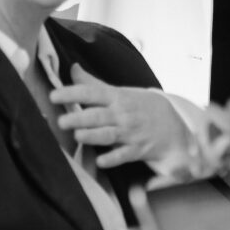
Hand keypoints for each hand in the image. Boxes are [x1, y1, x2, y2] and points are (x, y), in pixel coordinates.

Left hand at [53, 64, 189, 168]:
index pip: (92, 92)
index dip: (72, 93)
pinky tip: (101, 161)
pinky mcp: (137, 150)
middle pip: (98, 115)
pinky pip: (124, 155)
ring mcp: (131, 133)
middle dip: (80, 118)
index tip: (54, 95)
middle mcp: (123, 114)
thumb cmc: (142, 107)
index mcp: (117, 97)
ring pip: (109, 134)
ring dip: (93, 135)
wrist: (174, 125)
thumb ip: (94, 83)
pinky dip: (113, 158)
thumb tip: (72, 68)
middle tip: (61, 121)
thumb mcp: (122, 92)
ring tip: (77, 136)